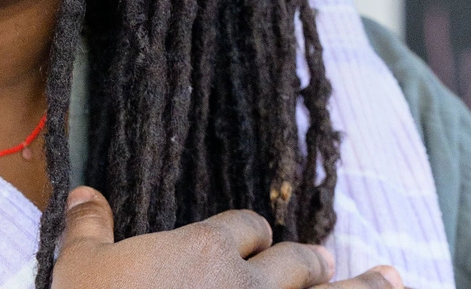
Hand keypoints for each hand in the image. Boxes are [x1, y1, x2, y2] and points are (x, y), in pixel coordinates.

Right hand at [51, 186, 402, 288]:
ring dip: (365, 287)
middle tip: (326, 257)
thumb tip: (84, 192)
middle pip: (296, 261)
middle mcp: (251, 283)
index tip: (253, 238)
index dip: (251, 232)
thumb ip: (88, 227)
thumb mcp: (80, 267)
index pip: (245, 227)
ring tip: (390, 277)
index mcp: (205, 249)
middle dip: (311, 259)